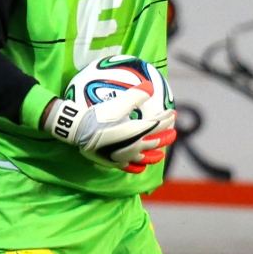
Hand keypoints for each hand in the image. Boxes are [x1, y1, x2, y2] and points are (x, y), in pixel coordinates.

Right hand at [44, 85, 176, 173]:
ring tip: (162, 155)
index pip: (158, 125)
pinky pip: (129, 167)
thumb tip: (150, 86)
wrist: (78, 131)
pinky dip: (137, 167)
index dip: (167, 119)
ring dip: (155, 154)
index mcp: (138, 131)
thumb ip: (136, 95)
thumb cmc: (99, 116)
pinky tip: (140, 167)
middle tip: (173, 132)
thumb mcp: (118, 103)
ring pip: (145, 158)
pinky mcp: (114, 162)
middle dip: (166, 136)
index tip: (173, 114)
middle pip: (155, 142)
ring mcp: (125, 156)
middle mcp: (135, 146)